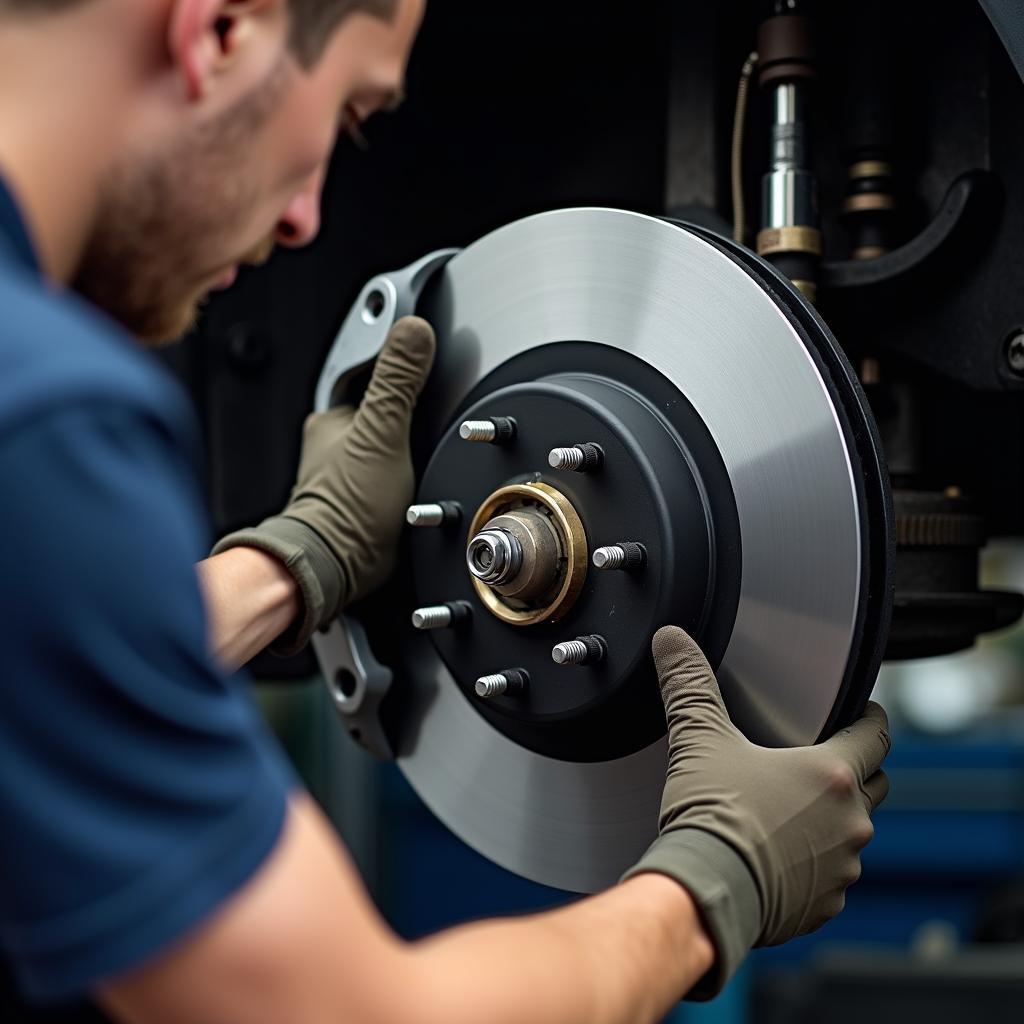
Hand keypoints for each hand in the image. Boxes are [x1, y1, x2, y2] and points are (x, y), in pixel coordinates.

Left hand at [213, 316, 435, 652]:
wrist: (336, 569)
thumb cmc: (347, 511)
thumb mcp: (383, 435)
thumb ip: (397, 381)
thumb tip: (412, 330)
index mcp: (335, 417)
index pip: (369, 367)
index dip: (397, 353)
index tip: (420, 334)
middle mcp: (334, 440)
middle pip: (378, 402)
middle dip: (405, 398)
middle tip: (433, 395)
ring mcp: (344, 469)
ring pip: (383, 435)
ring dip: (406, 434)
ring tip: (428, 438)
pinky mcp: (360, 496)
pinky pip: (387, 465)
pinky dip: (403, 463)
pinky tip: (417, 473)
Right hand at [624, 626, 889, 996]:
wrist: (703, 892)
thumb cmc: (711, 818)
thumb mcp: (699, 739)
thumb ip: (689, 684)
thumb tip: (673, 640)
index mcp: (832, 774)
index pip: (876, 736)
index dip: (871, 718)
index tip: (864, 712)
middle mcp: (850, 822)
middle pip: (872, 785)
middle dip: (854, 771)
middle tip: (820, 760)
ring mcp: (841, 868)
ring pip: (850, 834)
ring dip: (830, 821)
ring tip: (789, 812)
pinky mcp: (823, 907)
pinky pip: (828, 878)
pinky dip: (811, 864)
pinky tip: (776, 857)